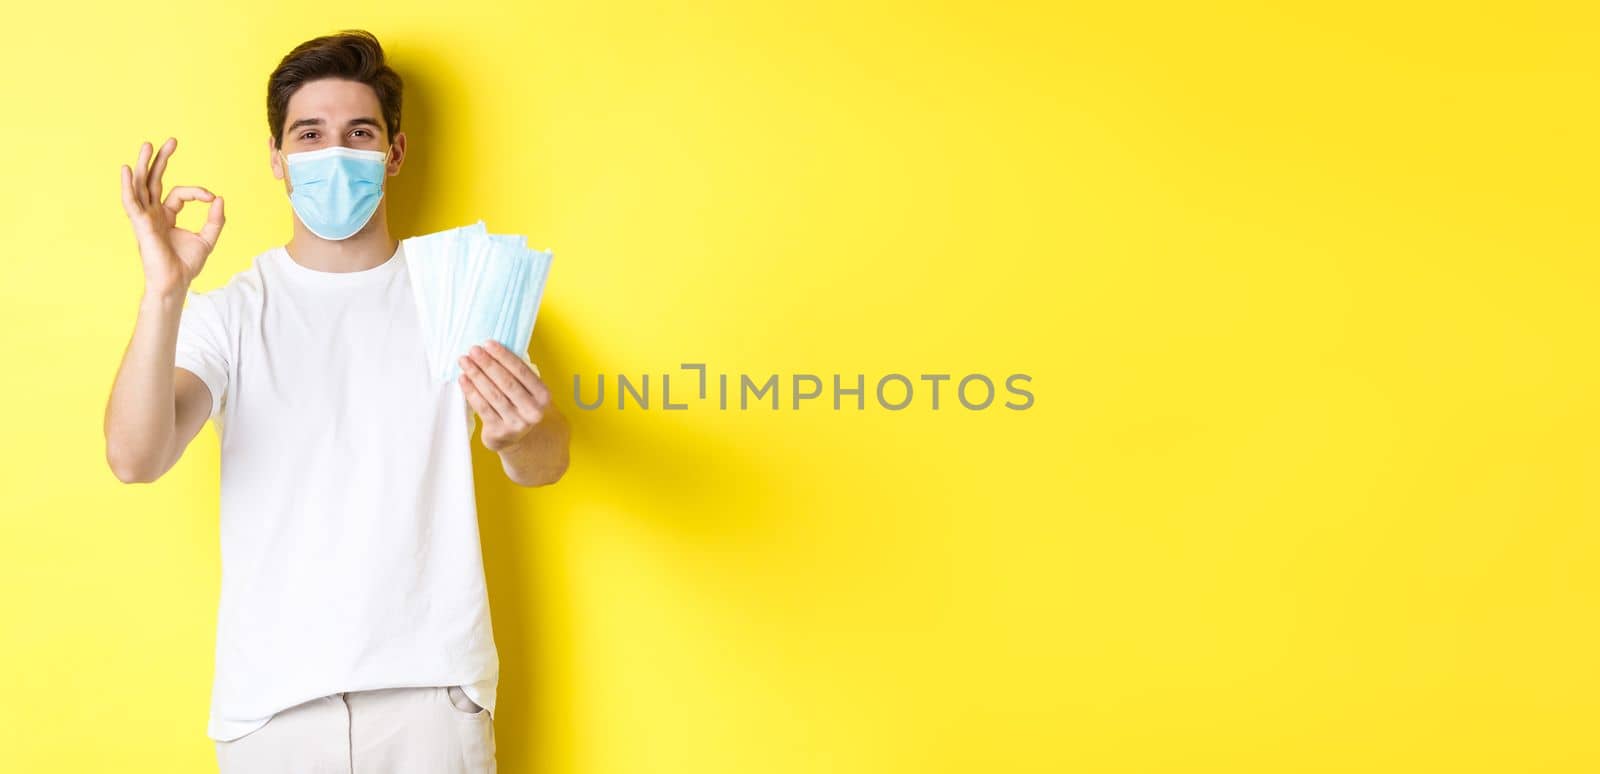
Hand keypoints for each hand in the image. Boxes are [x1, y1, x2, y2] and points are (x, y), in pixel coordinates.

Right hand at [120, 137, 224, 296]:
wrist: (176, 283)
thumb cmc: (186, 264)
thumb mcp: (207, 239)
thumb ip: (215, 219)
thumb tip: (219, 198)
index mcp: (166, 215)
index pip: (180, 193)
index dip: (197, 192)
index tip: (211, 198)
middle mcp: (153, 213)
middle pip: (154, 180)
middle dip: (161, 160)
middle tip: (171, 141)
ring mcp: (145, 218)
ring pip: (141, 186)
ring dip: (143, 165)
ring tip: (147, 145)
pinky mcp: (141, 225)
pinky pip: (131, 202)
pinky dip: (127, 186)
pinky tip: (125, 170)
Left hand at [458, 340, 552, 452]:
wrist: (519, 437)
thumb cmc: (521, 405)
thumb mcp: (529, 391)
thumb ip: (518, 374)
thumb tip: (493, 350)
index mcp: (543, 396)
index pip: (522, 372)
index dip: (504, 356)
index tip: (488, 344)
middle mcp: (533, 411)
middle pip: (506, 382)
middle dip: (487, 364)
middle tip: (473, 350)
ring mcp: (516, 423)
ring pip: (492, 394)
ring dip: (476, 375)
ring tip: (464, 362)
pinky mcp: (500, 432)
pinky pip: (482, 407)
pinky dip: (471, 391)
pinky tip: (463, 379)